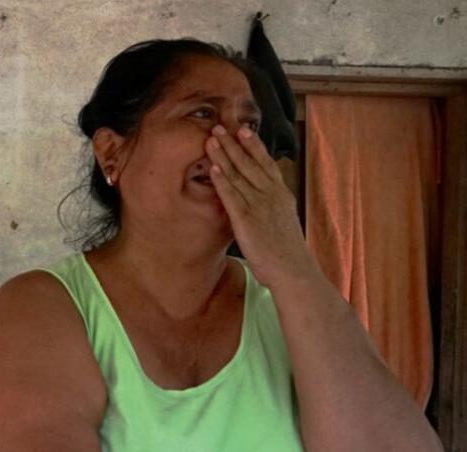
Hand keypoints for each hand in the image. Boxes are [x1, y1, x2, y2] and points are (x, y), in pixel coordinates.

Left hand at [206, 125, 318, 289]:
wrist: (293, 270)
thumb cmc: (287, 251)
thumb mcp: (283, 220)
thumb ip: (273, 207)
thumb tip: (265, 200)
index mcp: (281, 194)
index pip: (266, 164)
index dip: (254, 145)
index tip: (244, 129)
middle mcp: (271, 195)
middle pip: (250, 163)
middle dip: (234, 143)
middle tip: (220, 126)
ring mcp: (259, 206)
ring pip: (239, 175)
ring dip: (224, 155)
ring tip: (212, 139)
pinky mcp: (246, 220)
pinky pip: (232, 196)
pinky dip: (222, 180)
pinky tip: (213, 168)